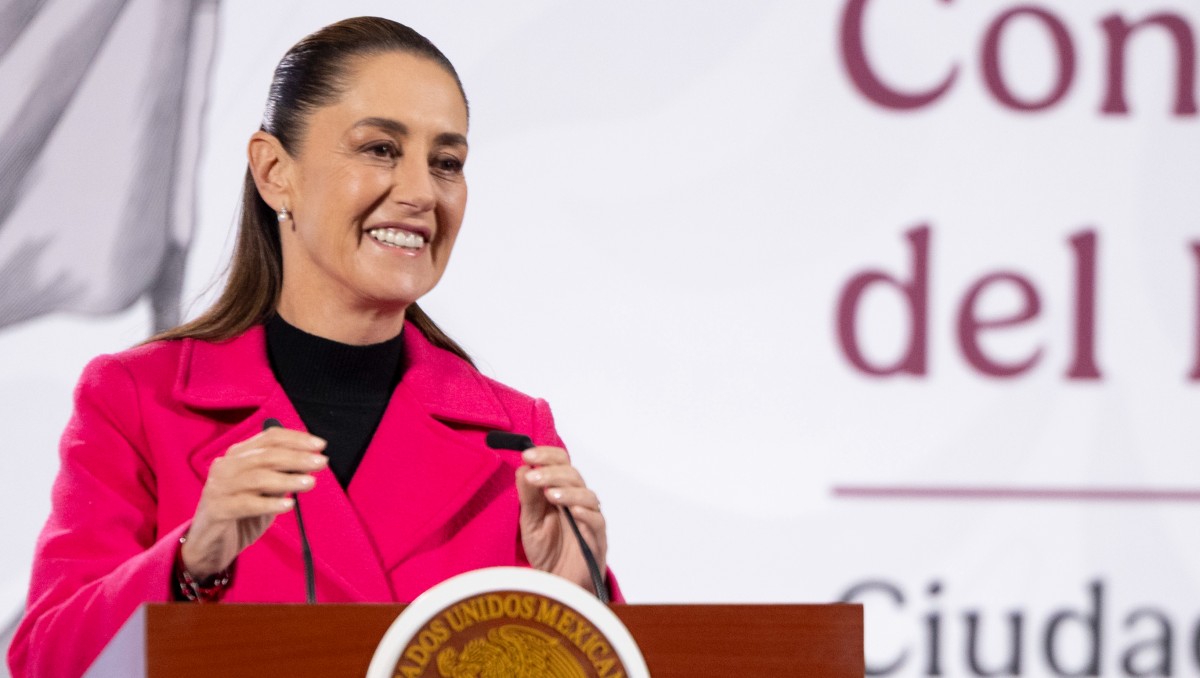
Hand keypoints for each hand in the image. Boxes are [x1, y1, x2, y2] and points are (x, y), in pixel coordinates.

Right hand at [182, 427, 326, 578]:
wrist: (210, 544)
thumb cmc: (241, 513)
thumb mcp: (265, 490)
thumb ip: (282, 474)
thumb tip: (310, 461)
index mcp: (238, 455)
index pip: (269, 437)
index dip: (297, 438)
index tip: (320, 445)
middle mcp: (226, 466)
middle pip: (266, 455)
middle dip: (297, 457)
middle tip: (321, 462)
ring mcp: (219, 487)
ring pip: (258, 477)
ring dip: (288, 478)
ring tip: (310, 482)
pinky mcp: (217, 510)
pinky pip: (247, 504)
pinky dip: (270, 503)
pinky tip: (288, 504)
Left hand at [516, 446, 606, 590]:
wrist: (555, 586)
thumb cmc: (547, 552)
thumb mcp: (530, 523)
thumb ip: (528, 498)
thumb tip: (522, 469)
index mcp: (562, 493)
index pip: (561, 464)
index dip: (546, 456)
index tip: (527, 455)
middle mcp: (578, 503)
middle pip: (573, 475)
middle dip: (552, 472)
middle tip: (533, 476)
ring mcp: (589, 521)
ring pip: (588, 496)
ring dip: (568, 491)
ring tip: (548, 494)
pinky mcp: (597, 541)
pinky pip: (597, 522)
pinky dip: (586, 514)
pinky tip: (572, 510)